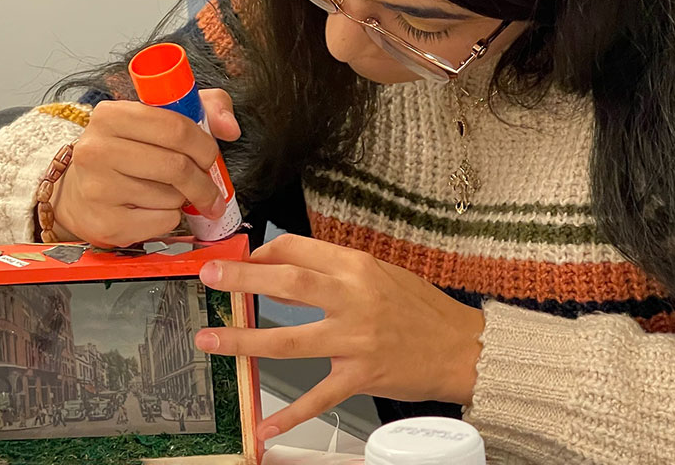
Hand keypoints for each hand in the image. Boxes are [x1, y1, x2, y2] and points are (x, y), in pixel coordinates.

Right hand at [48, 89, 239, 246]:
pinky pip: (162, 222)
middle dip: (204, 181)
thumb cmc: (127, 153)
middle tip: (210, 188)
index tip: (211, 157)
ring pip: (171, 197)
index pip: (175, 128)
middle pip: (177, 166)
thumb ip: (205, 108)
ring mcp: (97, 188)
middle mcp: (96, 150)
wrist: (78, 194)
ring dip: (181, 198)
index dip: (204, 145)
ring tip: (165, 192)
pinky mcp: (105, 223)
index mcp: (110, 115)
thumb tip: (230, 127)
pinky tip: (150, 210)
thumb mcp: (160, 118)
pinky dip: (168, 218)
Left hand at [194, 235, 485, 440]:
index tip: (239, 259)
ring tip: (211, 340)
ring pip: (290, 339)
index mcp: (359, 267)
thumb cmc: (424, 310)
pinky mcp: (362, 375)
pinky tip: (265, 424)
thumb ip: (338, 273)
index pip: (300, 249)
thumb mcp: (383, 275)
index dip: (263, 252)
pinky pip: (318, 396)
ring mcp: (357, 339)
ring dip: (245, 340)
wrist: (464, 348)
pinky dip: (290, 413)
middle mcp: (355, 298)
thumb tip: (287, 273)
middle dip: (242, 280)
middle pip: (288, 283)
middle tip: (210, 279)